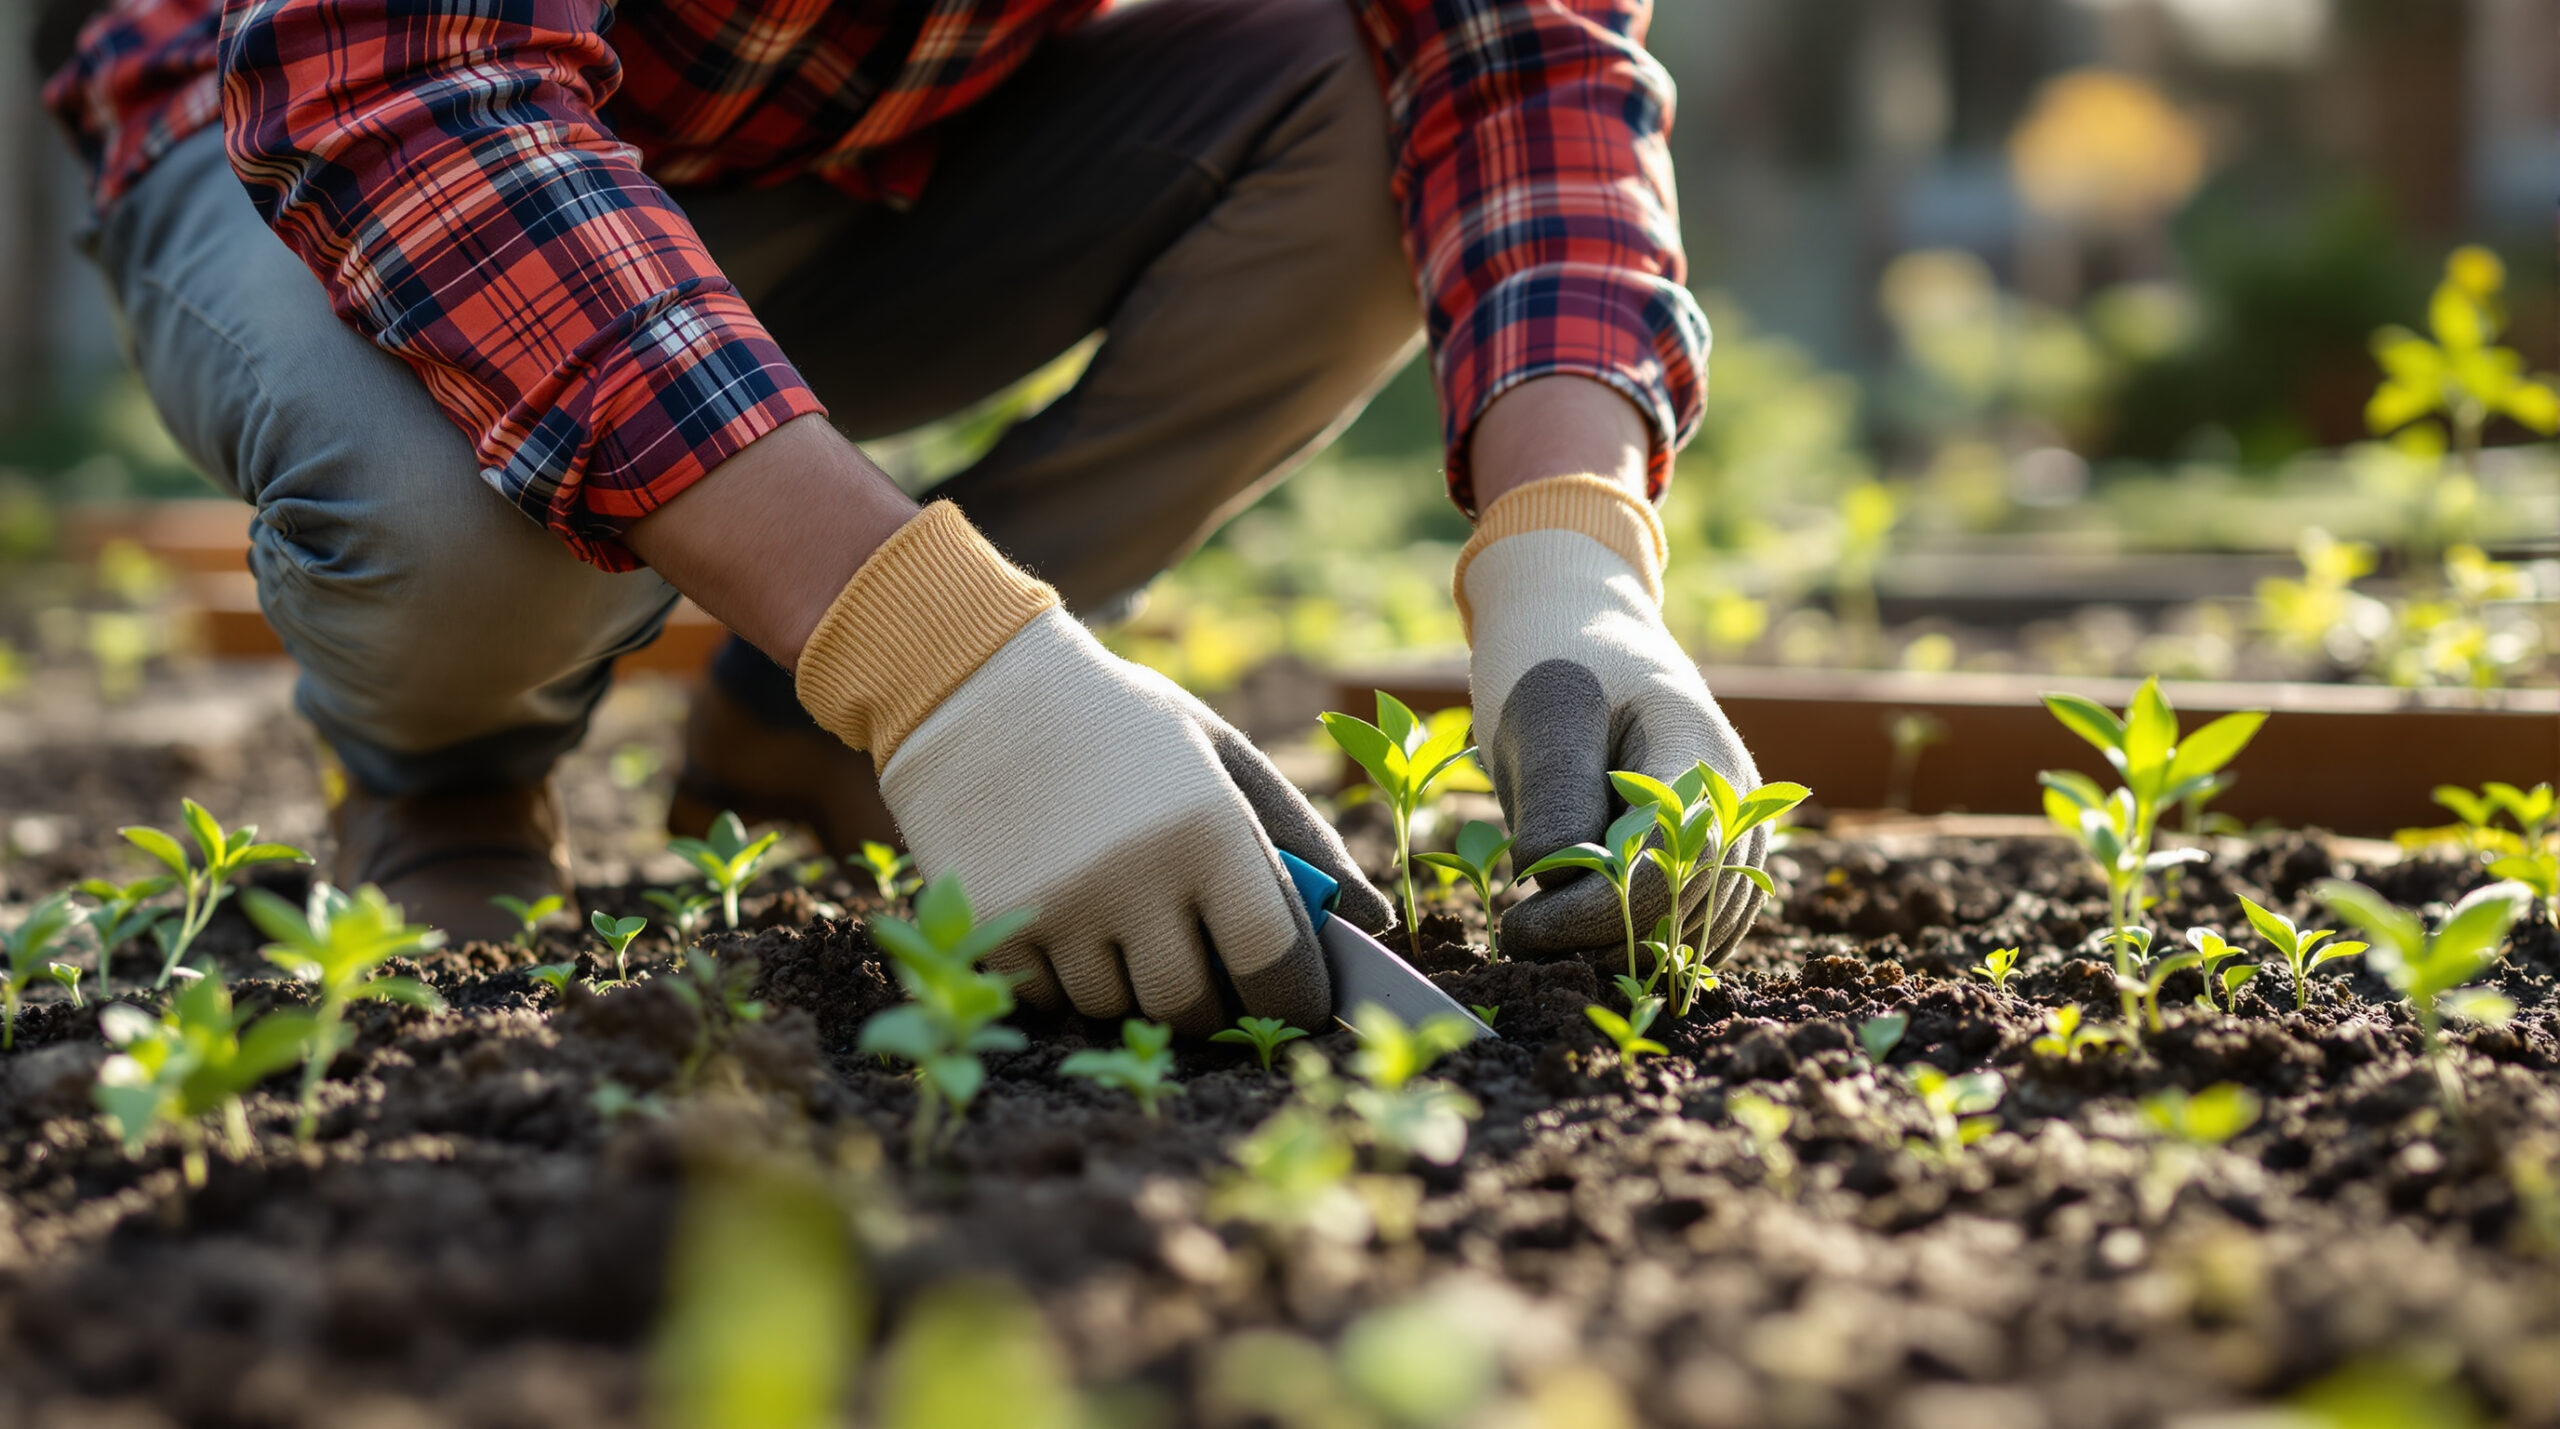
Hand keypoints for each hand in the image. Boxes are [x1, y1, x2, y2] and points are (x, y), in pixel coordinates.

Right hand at [787, 502, 1387, 1036]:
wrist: (973, 685)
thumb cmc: (1119, 723)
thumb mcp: (1220, 755)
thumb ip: (1301, 838)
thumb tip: (1374, 921)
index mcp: (1210, 829)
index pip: (1276, 966)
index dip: (1294, 1001)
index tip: (1295, 1005)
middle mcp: (1137, 876)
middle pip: (1193, 1006)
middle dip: (1205, 997)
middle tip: (1195, 954)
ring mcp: (1060, 907)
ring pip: (1116, 1007)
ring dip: (1124, 981)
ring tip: (1111, 906)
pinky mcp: (991, 926)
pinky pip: (1045, 999)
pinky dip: (1057, 977)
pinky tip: (1055, 908)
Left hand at [1459, 474, 1766, 962]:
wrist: (1583, 632)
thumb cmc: (1555, 662)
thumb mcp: (1542, 714)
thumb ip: (1557, 798)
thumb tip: (1564, 888)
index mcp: (1699, 758)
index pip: (1664, 871)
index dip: (1590, 915)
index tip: (1518, 924)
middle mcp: (1741, 804)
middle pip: (1682, 913)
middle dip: (1598, 941)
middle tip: (1520, 937)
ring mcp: (1740, 834)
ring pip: (1693, 935)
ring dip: (1617, 951)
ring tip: (1545, 930)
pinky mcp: (1721, 861)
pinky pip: (1694, 931)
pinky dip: (1639, 945)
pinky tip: (1579, 929)